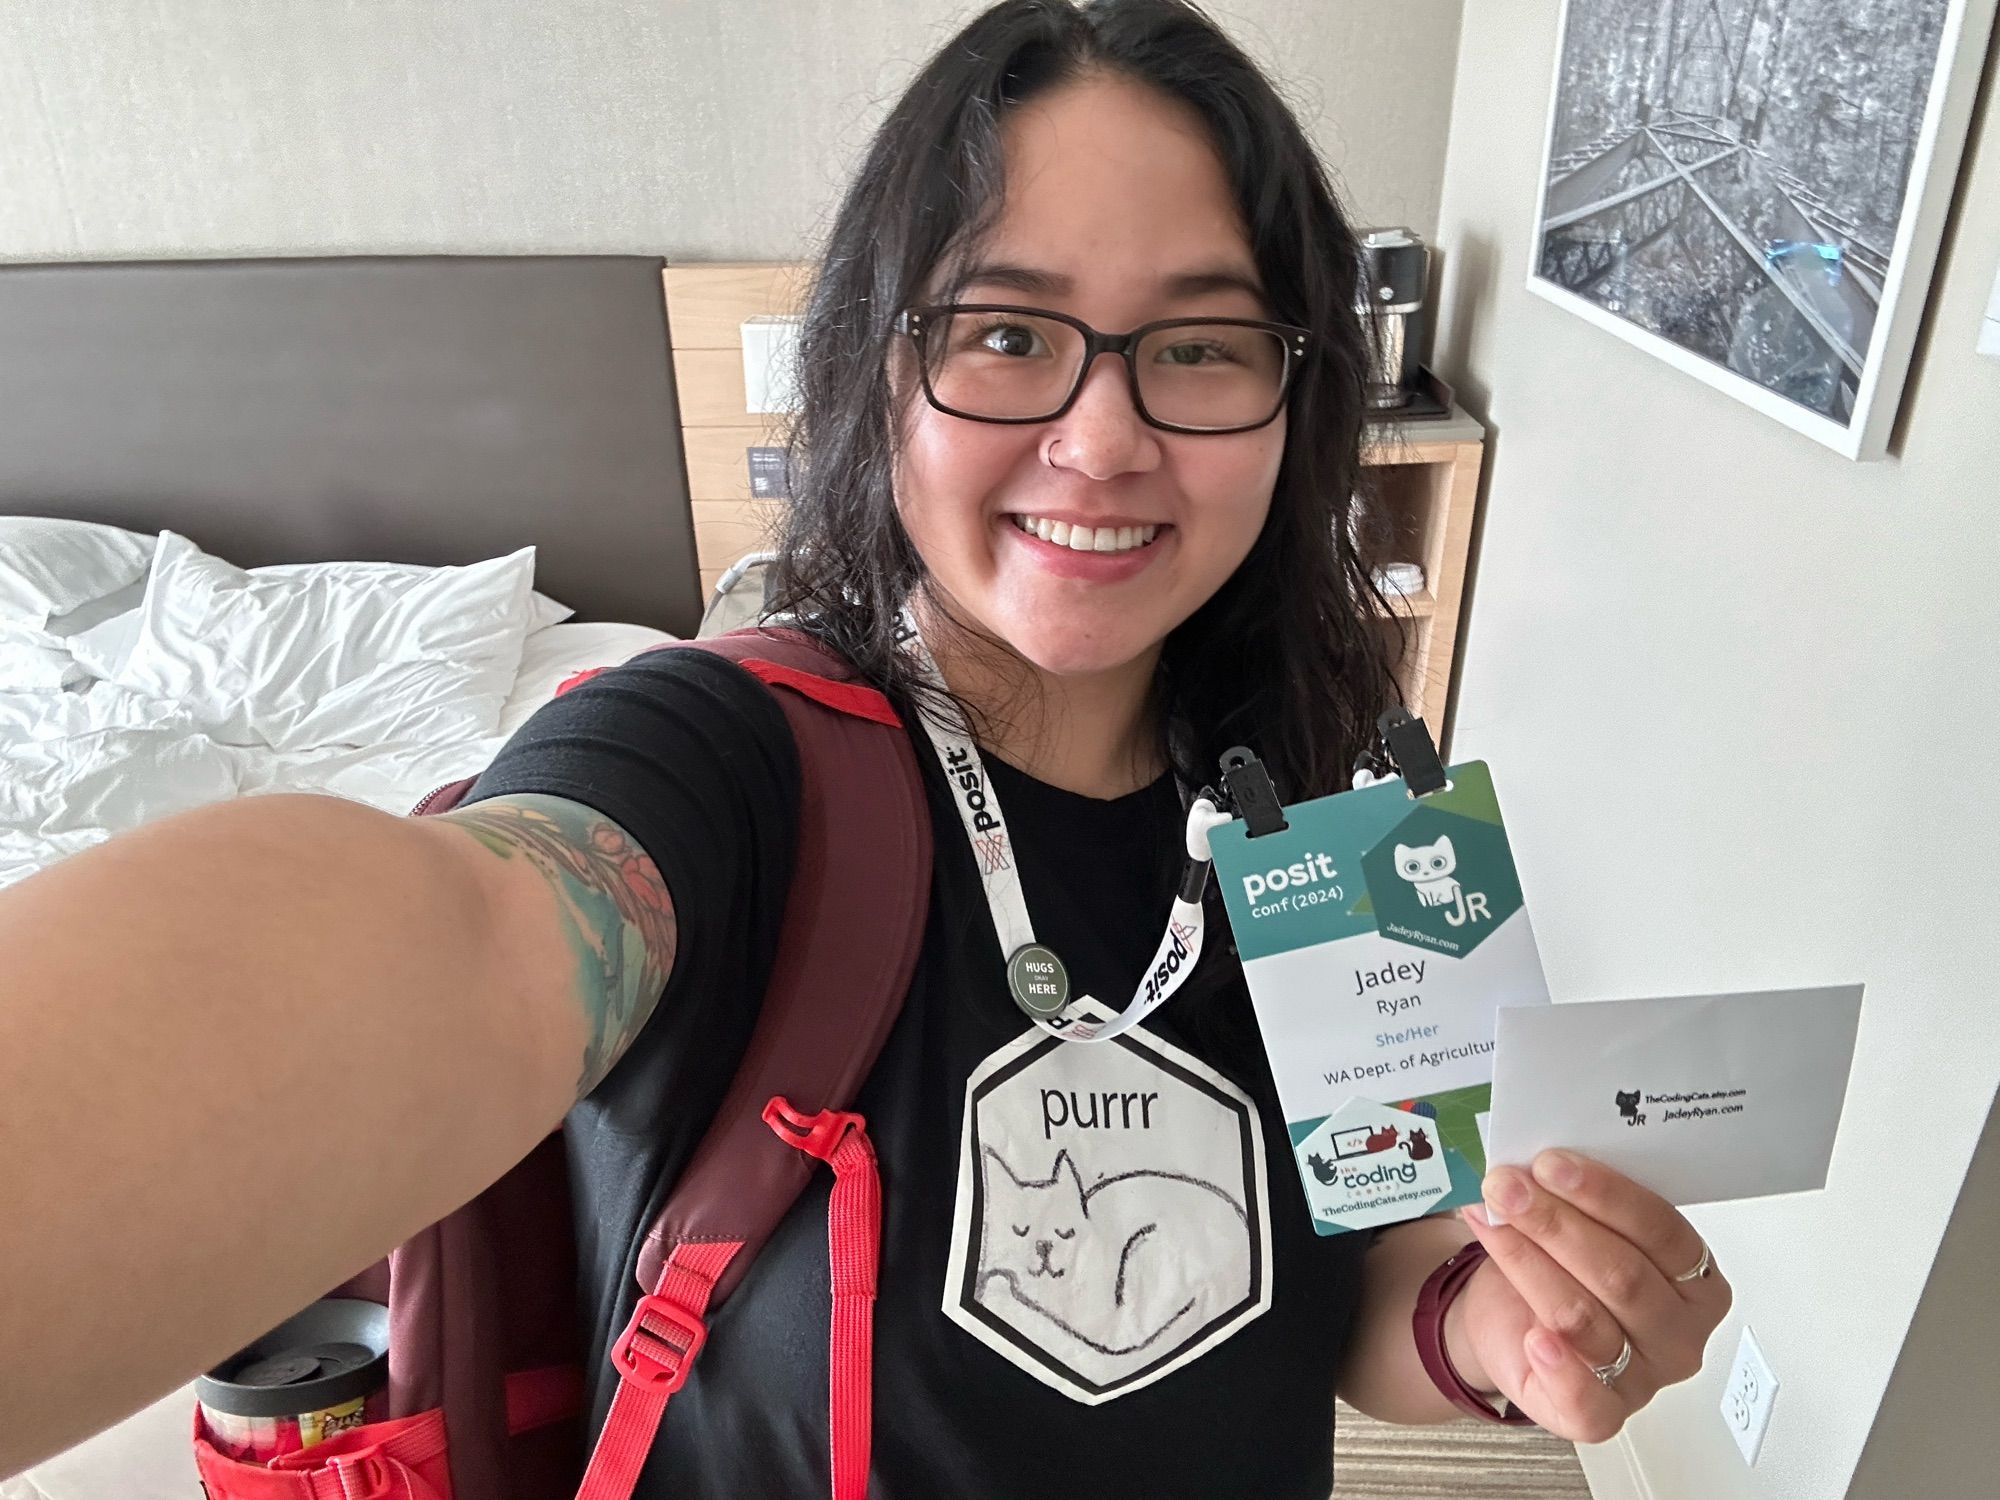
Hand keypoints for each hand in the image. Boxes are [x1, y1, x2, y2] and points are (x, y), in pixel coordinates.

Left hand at [1448, 1149, 1730, 1443]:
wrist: (1512, 1318)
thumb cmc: (1558, 1267)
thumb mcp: (1579, 1222)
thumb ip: (1579, 1198)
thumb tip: (1544, 1167)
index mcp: (1696, 1280)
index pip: (1662, 1231)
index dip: (1604, 1194)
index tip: (1551, 1164)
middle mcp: (1678, 1333)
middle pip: (1622, 1275)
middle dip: (1555, 1223)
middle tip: (1508, 1187)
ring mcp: (1644, 1379)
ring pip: (1586, 1319)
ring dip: (1529, 1263)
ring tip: (1493, 1223)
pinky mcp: (1602, 1415)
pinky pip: (1588, 1404)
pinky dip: (1559, 1368)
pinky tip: (1534, 1337)